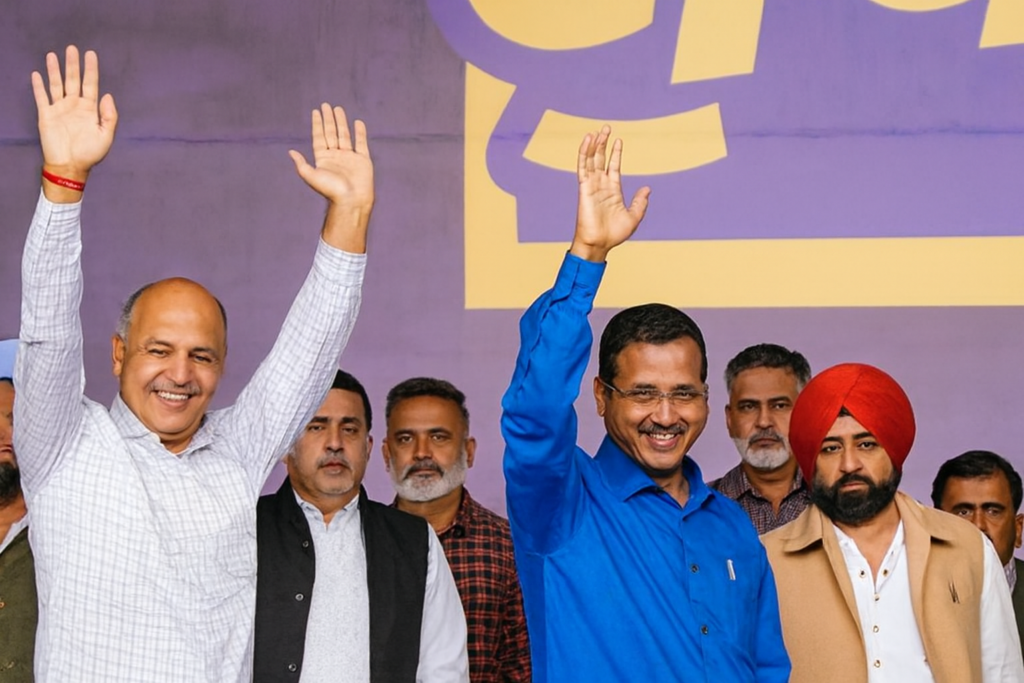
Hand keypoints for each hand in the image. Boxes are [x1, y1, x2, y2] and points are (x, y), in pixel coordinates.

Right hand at [31, 46, 117, 199]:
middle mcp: (74, 106)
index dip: (91, 70)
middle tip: (72, 48)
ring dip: (55, 70)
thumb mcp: (106, 136)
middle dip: (73, 65)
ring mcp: (60, 109)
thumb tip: (108, 94)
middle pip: (73, 80)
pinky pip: (41, 97)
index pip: (91, 84)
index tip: (90, 54)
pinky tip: (37, 74)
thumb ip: (109, 115)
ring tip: (53, 55)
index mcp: (90, 109)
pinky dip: (38, 86)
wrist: (70, 167)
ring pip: (56, 85)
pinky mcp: (46, 115)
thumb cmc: (90, 154)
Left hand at [290, 104, 373, 252]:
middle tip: (326, 105)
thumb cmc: (331, 190)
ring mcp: (350, 157)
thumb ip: (301, 165)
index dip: (317, 124)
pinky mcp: (363, 160)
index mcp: (323, 159)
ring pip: (345, 135)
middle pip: (331, 133)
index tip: (316, 111)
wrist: (351, 200)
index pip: (319, 137)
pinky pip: (361, 143)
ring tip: (338, 109)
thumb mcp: (311, 176)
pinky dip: (360, 133)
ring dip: (341, 122)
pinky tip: (357, 122)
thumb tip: (291, 152)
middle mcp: (336, 156)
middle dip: (328, 119)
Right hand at [569, 126, 649, 262]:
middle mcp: (601, 185)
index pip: (613, 166)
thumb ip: (640, 202)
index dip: (615, 153)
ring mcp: (592, 185)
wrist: (599, 244)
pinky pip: (583, 167)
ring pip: (591, 160)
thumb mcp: (634, 217)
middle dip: (603, 143)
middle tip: (606, 127)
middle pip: (600, 159)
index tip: (618, 140)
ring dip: (594, 145)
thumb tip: (647, 188)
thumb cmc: (614, 234)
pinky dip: (584, 153)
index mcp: (612, 190)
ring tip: (598, 130)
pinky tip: (588, 141)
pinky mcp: (584, 188)